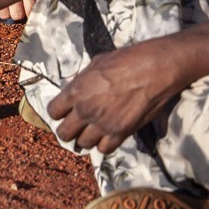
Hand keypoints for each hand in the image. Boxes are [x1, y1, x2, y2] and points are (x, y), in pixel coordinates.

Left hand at [45, 42, 188, 153]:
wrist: (155, 69)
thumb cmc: (127, 60)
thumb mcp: (96, 64)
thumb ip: (82, 82)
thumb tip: (78, 89)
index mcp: (76, 91)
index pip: (53, 112)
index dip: (58, 112)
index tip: (64, 111)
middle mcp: (85, 110)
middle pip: (64, 133)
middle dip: (68, 129)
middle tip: (77, 124)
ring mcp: (103, 124)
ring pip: (83, 144)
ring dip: (86, 138)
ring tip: (93, 130)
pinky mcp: (121, 133)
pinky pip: (104, 149)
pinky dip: (104, 144)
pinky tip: (108, 134)